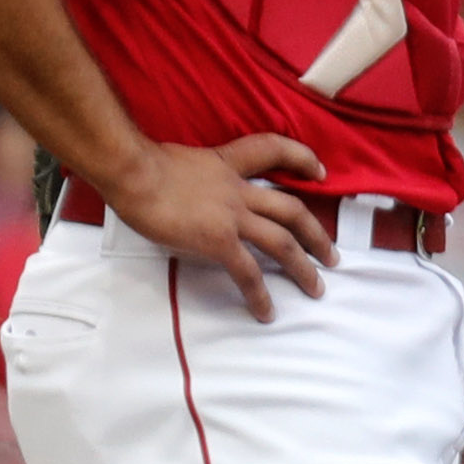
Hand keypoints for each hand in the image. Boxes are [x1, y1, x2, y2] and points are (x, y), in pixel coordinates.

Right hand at [105, 136, 335, 321]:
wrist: (132, 171)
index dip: (301, 159)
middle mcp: (238, 190)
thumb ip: (198, 179)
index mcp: (227, 164)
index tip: (319, 171)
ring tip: (316, 288)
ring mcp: (232, 216)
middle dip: (316, 234)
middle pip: (292, 210)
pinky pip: (248, 273)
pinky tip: (266, 312)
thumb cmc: (141, 165)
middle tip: (331, 255)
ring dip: (303, 268)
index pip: (273, 151)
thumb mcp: (181, 161)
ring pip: (282, 242)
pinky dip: (260, 295)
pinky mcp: (219, 241)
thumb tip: (194, 197)